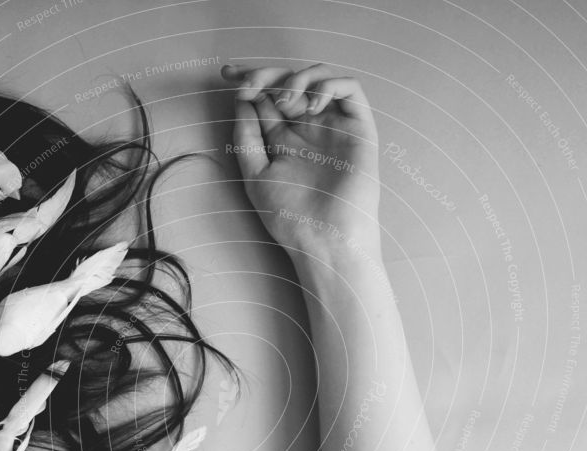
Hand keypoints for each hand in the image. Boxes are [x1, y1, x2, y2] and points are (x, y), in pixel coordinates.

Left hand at [222, 63, 380, 264]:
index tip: (228, 75)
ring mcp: (334, 127)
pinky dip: (328, 85)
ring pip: (319, 78)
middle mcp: (308, 130)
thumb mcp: (256, 176)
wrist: (325, 239)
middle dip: (267, 74)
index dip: (249, 82)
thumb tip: (242, 101)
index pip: (267, 100)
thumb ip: (247, 139)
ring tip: (284, 101)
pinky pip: (350, 89)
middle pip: (289, 83)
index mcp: (284, 141)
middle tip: (250, 83)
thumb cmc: (291, 217)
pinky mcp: (358, 129)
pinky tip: (311, 106)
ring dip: (297, 79)